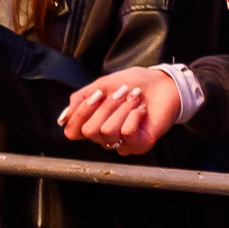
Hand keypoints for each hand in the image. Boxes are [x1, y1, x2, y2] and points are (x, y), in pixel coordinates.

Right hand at [59, 65, 181, 155]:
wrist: (164, 82)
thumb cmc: (136, 83)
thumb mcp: (102, 85)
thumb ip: (80, 99)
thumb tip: (64, 117)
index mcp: (95, 124)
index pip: (72, 132)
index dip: (80, 113)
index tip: (96, 94)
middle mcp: (106, 138)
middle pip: (89, 130)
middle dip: (105, 106)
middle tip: (122, 92)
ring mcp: (123, 143)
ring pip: (107, 130)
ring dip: (122, 108)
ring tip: (135, 98)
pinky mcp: (140, 145)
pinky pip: (127, 132)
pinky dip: (134, 115)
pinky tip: (142, 110)